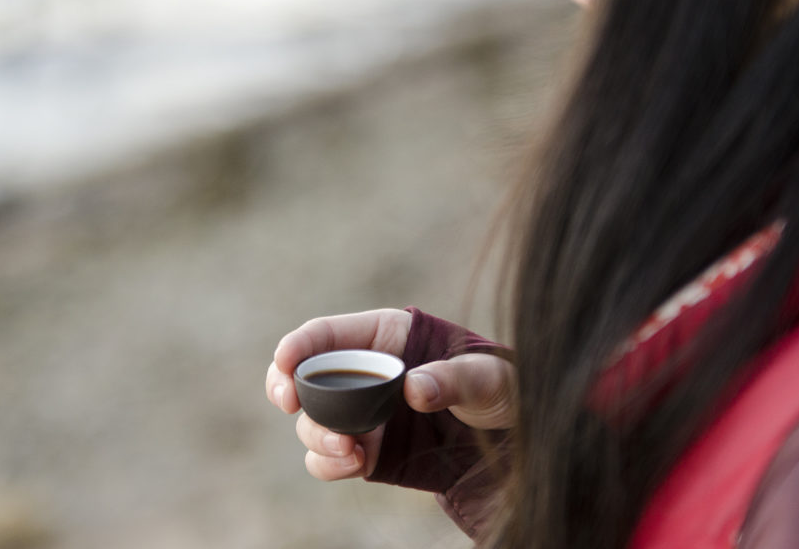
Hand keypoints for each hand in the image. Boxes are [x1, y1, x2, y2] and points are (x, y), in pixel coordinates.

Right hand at [265, 309, 514, 481]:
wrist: (512, 441)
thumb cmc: (500, 389)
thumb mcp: (488, 377)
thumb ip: (454, 378)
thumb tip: (413, 389)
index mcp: (385, 336)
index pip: (327, 334)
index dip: (299, 344)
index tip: (286, 361)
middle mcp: (361, 373)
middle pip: (303, 376)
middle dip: (287, 387)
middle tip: (291, 403)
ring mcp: (359, 414)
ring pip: (311, 420)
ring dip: (316, 434)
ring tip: (349, 449)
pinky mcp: (365, 451)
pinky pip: (328, 458)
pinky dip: (329, 463)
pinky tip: (356, 463)